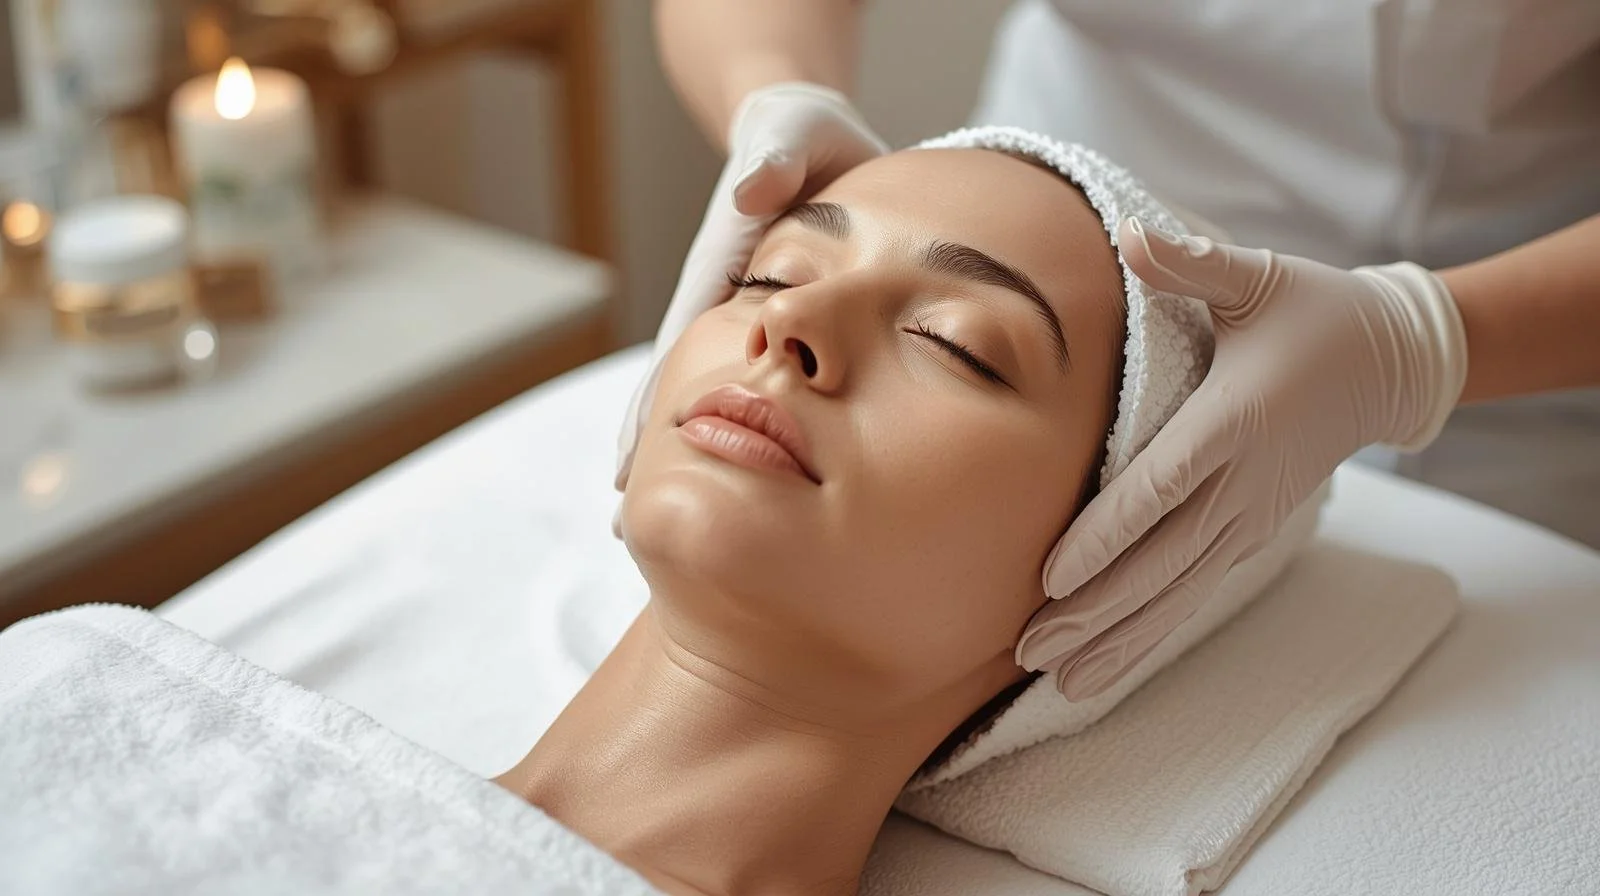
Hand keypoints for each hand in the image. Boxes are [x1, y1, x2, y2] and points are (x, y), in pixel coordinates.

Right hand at [615, 82, 885, 489]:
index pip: (674, 352)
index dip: (646, 413)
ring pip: (706, 394)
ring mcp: (738, 315)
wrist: (808, 128)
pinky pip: (750, 384)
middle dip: (647, 456)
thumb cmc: (797, 133)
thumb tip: (752, 192)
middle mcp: (716, 300)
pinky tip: (740, 476)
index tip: (623, 473)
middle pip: (672, 389)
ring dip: (684, 453)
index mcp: (716, 269)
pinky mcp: (769, 318)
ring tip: (663, 524)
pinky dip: (734, 429)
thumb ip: (773, 163)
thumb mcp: (789, 139)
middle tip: (627, 531)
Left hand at [1018, 218, 1467, 699]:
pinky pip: (1193, 592)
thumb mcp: (1259, 277)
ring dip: (1118, 638)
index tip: (1052, 577)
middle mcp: (1242, 483)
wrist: (1389, 363)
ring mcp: (1248, 516)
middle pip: (1160, 561)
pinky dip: (1150, 633)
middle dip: (1094, 610)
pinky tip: (1107, 668)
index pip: (1158, 489)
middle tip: (1029, 648)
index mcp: (1233, 420)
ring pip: (1177, 592)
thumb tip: (1131, 235)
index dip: (1105, 537)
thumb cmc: (1313, 312)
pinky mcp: (1249, 532)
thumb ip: (1191, 264)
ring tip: (1059, 680)